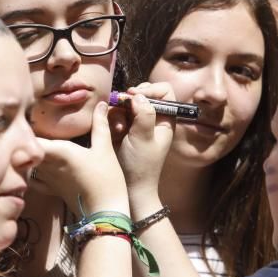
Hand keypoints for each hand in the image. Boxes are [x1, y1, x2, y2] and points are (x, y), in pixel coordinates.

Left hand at [32, 101, 128, 212]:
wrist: (105, 212)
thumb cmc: (106, 178)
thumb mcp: (105, 148)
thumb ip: (100, 124)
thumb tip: (101, 104)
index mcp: (59, 151)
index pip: (32, 136)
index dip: (26, 127)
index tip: (26, 117)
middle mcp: (48, 165)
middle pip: (26, 149)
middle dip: (24, 139)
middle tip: (25, 128)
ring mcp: (48, 179)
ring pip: (27, 165)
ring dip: (26, 155)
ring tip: (27, 145)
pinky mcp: (51, 191)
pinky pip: (32, 181)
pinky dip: (29, 173)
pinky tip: (33, 167)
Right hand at [112, 83, 175, 202]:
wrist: (129, 187)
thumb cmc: (142, 166)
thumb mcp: (145, 139)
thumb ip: (144, 114)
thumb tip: (138, 96)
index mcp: (165, 120)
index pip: (164, 91)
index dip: (151, 89)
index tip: (136, 95)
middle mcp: (151, 119)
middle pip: (142, 94)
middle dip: (130, 99)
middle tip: (123, 104)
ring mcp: (135, 124)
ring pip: (125, 104)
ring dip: (120, 112)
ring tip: (120, 129)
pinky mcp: (121, 129)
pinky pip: (115, 115)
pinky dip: (112, 120)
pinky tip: (114, 132)